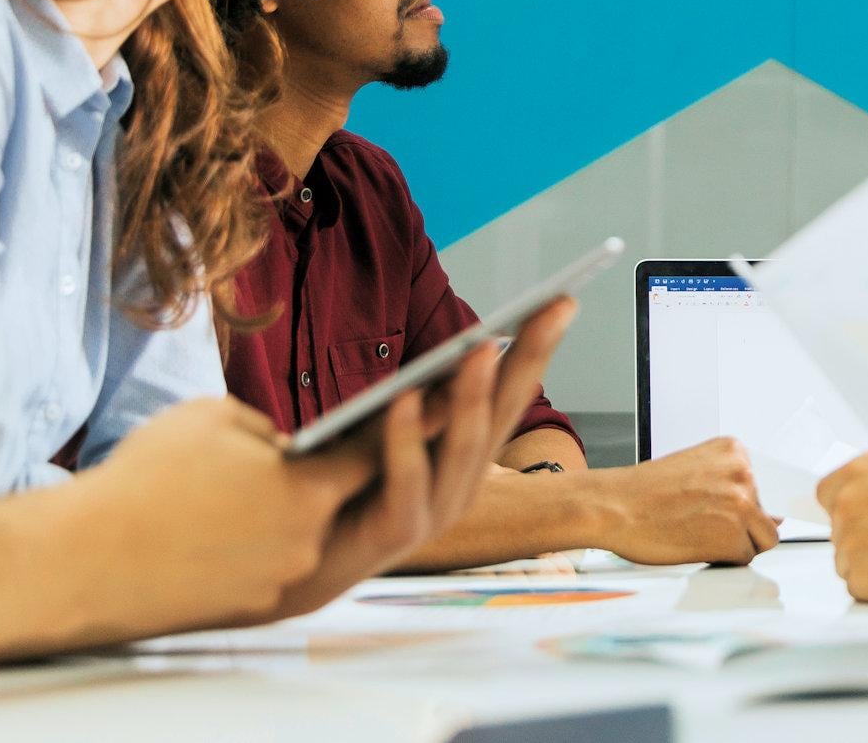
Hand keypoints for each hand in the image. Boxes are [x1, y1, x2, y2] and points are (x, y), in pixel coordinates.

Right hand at [67, 396, 369, 632]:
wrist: (86, 558)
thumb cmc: (147, 479)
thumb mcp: (214, 416)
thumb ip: (266, 427)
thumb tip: (284, 444)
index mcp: (308, 488)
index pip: (370, 457)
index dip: (381, 437)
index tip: (398, 422)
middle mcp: (306, 540)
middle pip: (330, 500)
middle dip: (314, 478)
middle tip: (287, 460)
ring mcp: (279, 578)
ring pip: (295, 534)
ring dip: (278, 515)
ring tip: (237, 495)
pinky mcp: (249, 605)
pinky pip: (264, 564)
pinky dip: (249, 547)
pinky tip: (216, 530)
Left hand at [267, 296, 580, 616]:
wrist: (305, 568)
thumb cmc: (347, 492)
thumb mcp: (388, 435)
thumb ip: (420, 405)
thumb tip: (463, 349)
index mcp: (467, 455)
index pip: (511, 393)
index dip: (537, 347)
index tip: (562, 299)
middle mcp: (464, 483)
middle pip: (504, 413)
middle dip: (529, 356)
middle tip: (550, 309)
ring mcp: (435, 512)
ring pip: (464, 447)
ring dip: (474, 396)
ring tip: (480, 348)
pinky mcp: (397, 535)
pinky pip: (407, 483)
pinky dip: (407, 441)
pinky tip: (404, 400)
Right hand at [593, 437, 778, 564]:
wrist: (613, 506)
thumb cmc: (644, 492)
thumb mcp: (696, 471)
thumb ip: (733, 486)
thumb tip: (772, 516)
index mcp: (734, 451)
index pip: (765, 486)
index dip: (744, 505)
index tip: (724, 510)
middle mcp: (743, 474)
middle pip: (766, 514)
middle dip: (740, 525)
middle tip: (700, 522)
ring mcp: (741, 504)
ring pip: (763, 539)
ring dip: (737, 544)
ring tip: (700, 534)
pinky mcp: (733, 537)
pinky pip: (745, 558)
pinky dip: (724, 559)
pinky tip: (696, 545)